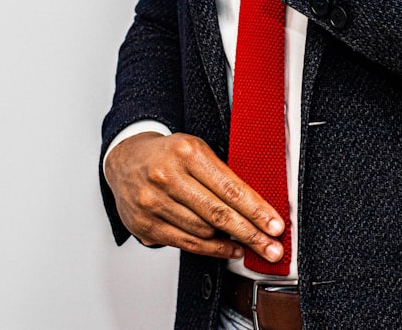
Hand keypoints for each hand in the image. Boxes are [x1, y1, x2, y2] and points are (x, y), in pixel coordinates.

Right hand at [104, 132, 286, 262]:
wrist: (125, 159)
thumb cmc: (169, 155)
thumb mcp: (196, 150)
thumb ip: (222, 176)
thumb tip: (257, 209)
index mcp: (187, 152)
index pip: (229, 187)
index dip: (256, 210)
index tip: (276, 225)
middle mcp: (167, 176)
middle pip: (218, 213)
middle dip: (251, 233)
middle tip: (273, 248)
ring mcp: (152, 202)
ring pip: (203, 231)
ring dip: (232, 242)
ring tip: (251, 244)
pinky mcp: (144, 225)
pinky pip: (186, 243)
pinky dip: (213, 250)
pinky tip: (230, 249)